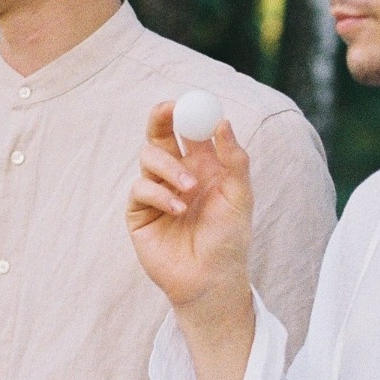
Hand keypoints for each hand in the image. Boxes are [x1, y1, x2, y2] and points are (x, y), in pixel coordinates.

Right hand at [127, 102, 253, 314]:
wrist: (211, 279)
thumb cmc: (229, 239)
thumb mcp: (240, 195)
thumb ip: (234, 159)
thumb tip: (223, 122)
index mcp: (202, 167)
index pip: (188, 130)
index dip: (185, 113)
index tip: (187, 101)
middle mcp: (176, 175)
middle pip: (159, 136)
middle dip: (159, 120)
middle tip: (166, 110)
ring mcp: (156, 192)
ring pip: (148, 159)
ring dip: (169, 168)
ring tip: (189, 189)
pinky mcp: (139, 212)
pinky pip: (140, 188)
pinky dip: (160, 194)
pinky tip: (178, 210)